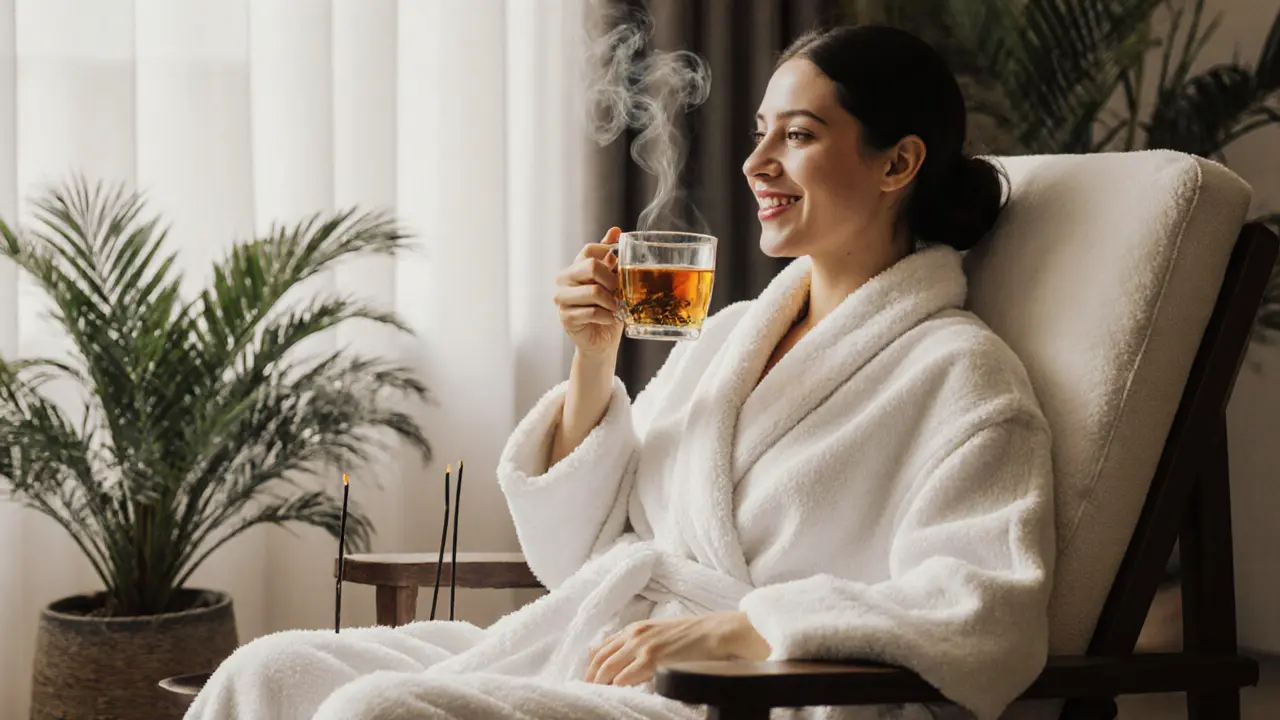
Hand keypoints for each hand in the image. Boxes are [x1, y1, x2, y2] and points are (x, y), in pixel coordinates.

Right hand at [554, 227, 623, 356]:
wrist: (602, 339)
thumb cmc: (608, 308)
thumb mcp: (614, 280)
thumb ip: (611, 257)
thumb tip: (615, 230)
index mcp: (577, 267)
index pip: (589, 249)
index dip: (607, 254)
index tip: (618, 265)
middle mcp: (565, 280)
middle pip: (589, 266)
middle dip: (611, 279)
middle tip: (619, 291)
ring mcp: (563, 298)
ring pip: (593, 291)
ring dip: (611, 302)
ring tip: (616, 308)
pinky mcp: (565, 317)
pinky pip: (591, 312)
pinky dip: (606, 316)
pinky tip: (609, 319)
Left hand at [584, 611, 771, 686]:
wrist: (715, 632)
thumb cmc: (694, 636)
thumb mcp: (662, 634)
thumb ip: (645, 644)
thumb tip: (633, 662)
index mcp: (636, 629)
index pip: (603, 647)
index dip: (592, 664)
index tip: (588, 678)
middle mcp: (634, 635)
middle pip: (600, 658)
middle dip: (590, 676)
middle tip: (584, 690)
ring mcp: (642, 646)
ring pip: (608, 668)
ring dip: (598, 683)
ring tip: (593, 695)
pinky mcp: (652, 659)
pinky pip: (624, 676)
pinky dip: (616, 686)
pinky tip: (613, 694)